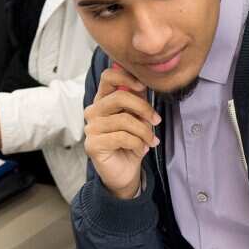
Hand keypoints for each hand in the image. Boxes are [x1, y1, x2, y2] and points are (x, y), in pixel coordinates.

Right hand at [84, 66, 159, 199]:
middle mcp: (93, 111)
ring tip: (151, 140)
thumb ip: (138, 99)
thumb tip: (144, 81)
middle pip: (119, 97)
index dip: (126, 77)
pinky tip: (142, 149)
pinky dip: (137, 143)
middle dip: (144, 108)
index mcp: (103, 100)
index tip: (144, 86)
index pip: (108, 77)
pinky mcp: (92, 144)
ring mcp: (91, 128)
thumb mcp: (138, 117)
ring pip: (124, 120)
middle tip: (157, 120)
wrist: (125, 171)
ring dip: (144, 131)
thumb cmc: (131, 142)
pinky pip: (121, 137)